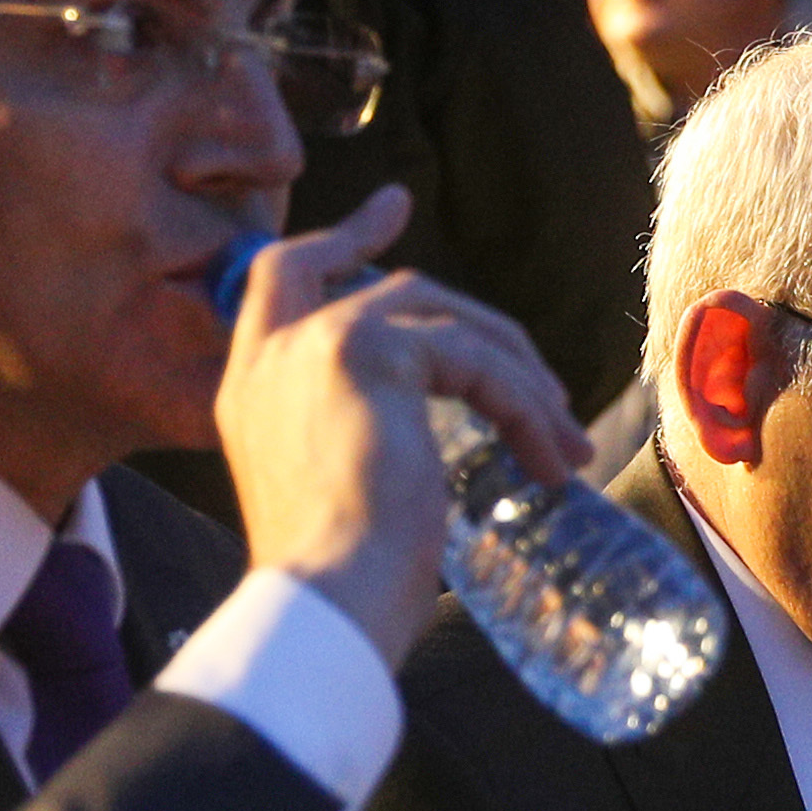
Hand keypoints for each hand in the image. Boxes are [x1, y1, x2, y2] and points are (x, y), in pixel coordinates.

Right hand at [214, 184, 591, 662]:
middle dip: (464, 304)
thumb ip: (358, 433)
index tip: (392, 207)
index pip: (284, 279)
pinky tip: (551, 463)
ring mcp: (318, 342)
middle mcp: (273, 355)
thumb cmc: (338, 584)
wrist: (325, 603)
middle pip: (377, 282)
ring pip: (445, 322)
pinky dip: (525, 410)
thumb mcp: (334, 492)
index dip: (341, 240)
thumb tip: (426, 428)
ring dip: (517, 381)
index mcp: (250, 389)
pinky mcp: (369, 350)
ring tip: (561, 444)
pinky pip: (475, 361)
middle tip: (520, 344)